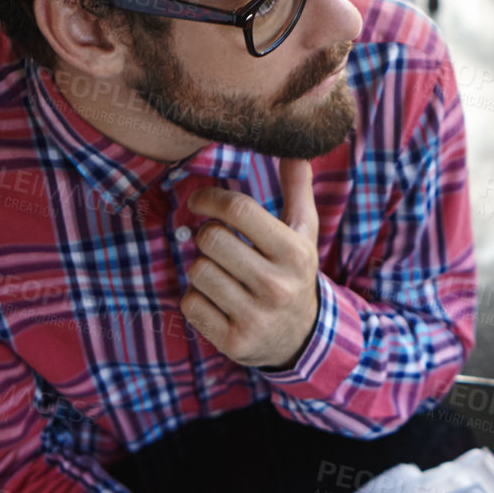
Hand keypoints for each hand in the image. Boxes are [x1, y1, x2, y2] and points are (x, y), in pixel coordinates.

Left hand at [181, 158, 320, 368]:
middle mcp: (277, 285)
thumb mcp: (303, 233)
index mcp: (294, 252)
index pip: (238, 210)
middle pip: (210, 238)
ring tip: (222, 275)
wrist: (302, 338)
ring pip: (197, 271)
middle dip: (207, 236)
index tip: (198, 200)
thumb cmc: (294, 273)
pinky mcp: (235, 342)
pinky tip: (217, 302)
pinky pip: (190, 304)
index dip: (209, 198)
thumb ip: (297, 189)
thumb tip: (295, 150)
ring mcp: (256, 316)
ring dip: (201, 268)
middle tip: (217, 245)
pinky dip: (196, 299)